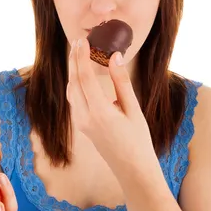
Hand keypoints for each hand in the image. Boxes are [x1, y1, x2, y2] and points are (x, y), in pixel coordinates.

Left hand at [66, 37, 156, 176]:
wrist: (132, 170)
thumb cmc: (138, 141)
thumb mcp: (134, 109)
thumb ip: (121, 82)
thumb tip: (115, 57)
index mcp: (100, 112)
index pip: (85, 77)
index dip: (82, 57)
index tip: (83, 40)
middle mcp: (85, 118)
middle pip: (74, 82)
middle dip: (74, 60)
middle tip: (78, 42)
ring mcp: (81, 124)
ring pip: (71, 92)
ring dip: (73, 72)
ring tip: (80, 55)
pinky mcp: (82, 127)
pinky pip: (74, 101)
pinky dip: (76, 86)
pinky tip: (83, 77)